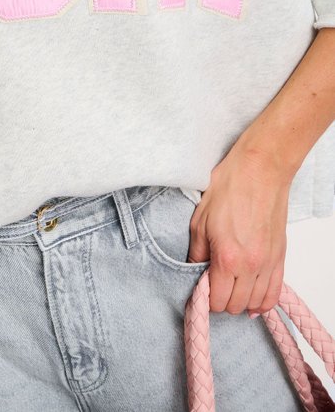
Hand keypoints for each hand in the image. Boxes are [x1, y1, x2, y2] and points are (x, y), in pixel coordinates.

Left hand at [187, 136, 292, 317]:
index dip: (206, 299)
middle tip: (213, 285)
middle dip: (222, 301)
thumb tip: (194, 270)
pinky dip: (263, 299)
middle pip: (236, 306)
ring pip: (257, 303)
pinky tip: (252, 296)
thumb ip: (196, 252)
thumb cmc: (230, 188)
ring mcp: (269, 263)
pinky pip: (275, 292)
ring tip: (231, 288)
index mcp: (228, 258)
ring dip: (242, 301)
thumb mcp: (200, 220)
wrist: (260, 170)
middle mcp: (251, 266)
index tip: (200, 289)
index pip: (217, 301)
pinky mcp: (280, 256)